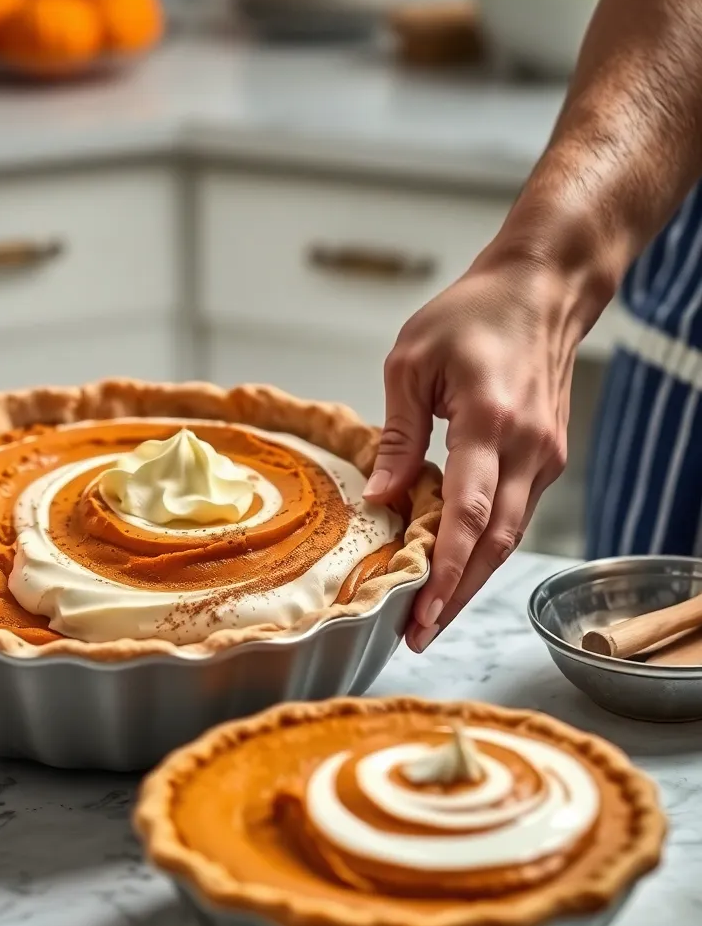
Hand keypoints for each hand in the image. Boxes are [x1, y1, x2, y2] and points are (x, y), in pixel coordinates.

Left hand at [365, 255, 575, 651]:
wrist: (542, 290)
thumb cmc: (472, 314)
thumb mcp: (411, 363)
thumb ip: (397, 438)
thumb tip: (380, 501)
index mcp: (488, 420)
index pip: (468, 514)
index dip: (442, 570)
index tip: (418, 613)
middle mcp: (526, 447)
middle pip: (494, 543)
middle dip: (456, 595)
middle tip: (418, 635)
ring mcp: (544, 456)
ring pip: (509, 537)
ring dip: (470, 580)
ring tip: (432, 616)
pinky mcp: (546, 457)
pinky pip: (515, 515)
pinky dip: (485, 548)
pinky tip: (454, 568)